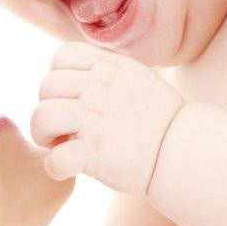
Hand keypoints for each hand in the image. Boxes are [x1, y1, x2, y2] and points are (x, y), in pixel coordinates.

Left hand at [31, 41, 186, 191]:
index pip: (61, 57)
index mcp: (109, 67)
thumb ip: (104, 71)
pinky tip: (70, 168)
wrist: (185, 151)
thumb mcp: (135, 77)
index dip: (58, 78)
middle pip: (46, 87)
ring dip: (43, 135)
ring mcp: (95, 121)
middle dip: (49, 109)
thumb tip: (73, 75)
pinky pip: (54, 159)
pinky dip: (55, 167)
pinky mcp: (94, 154)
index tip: (72, 99)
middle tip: (65, 129)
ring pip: (42, 116)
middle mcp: (99, 89)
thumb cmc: (159, 120)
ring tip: (61, 145)